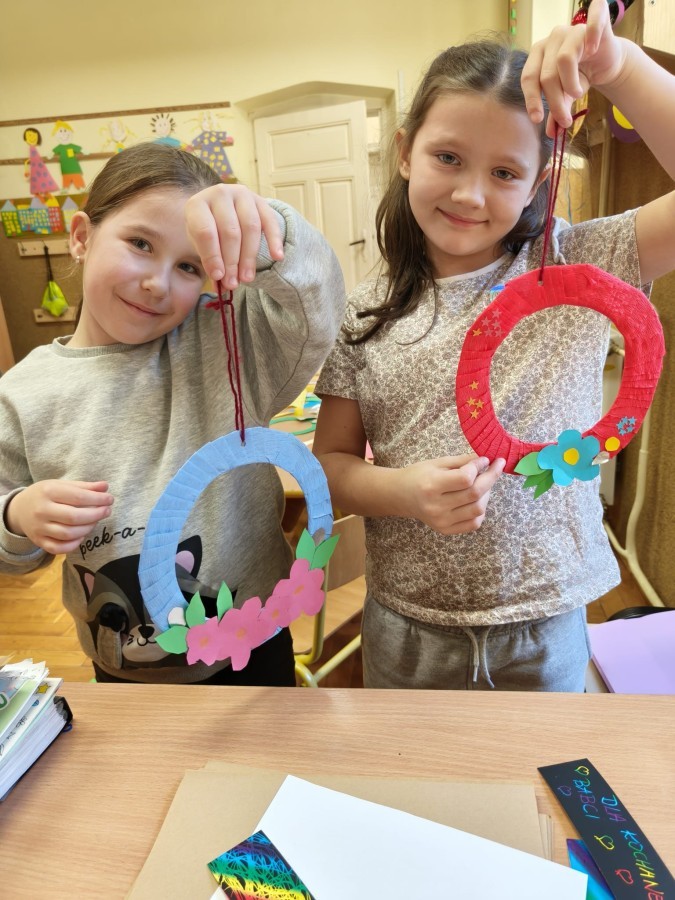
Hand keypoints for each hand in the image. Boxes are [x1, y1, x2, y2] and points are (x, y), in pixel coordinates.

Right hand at [5, 481, 113, 554]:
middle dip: (96, 515)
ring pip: (68, 534)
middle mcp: (42, 511)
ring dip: (88, 528)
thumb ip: (84, 487)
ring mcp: (39, 528)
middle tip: (107, 511)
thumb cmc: (45, 494)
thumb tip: (105, 487)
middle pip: (74, 517)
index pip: (78, 497)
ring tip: (95, 521)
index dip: (98, 499)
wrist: (19, 509)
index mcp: (48, 492)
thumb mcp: (61, 485)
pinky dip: (74, 544)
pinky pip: (59, 548)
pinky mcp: (39, 541)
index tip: (110, 499)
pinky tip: (82, 535)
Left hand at [184, 183, 284, 287]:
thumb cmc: (208, 229)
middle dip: (232, 261)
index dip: (212, 256)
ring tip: (247, 278)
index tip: (218, 277)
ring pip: (250, 227)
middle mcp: (219, 194)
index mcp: (197, 204)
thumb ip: (209, 260)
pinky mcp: (260, 201)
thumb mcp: (200, 243)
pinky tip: (277, 257)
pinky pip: (270, 221)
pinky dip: (274, 240)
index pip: (206, 232)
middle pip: (230, 231)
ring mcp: (241, 195)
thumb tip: (222, 281)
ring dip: (249, 257)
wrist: (222, 209)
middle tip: (233, 283)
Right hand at [395, 454, 504, 535]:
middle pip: (475, 494)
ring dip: (487, 494)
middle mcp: (436, 506)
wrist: (401, 496)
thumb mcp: (438, 463)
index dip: (479, 467)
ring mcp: (441, 521)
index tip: (485, 460)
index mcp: (431, 485)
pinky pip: (474, 523)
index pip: (466, 478)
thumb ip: (463, 461)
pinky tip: (476, 500)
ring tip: (483, 484)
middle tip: (495, 468)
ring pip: (478, 509)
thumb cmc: (419, 475)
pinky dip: (480, 511)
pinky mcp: (445, 530)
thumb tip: (487, 460)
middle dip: (490, 478)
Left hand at [521, 0, 625, 133]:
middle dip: (555, 102)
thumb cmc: (581, 75)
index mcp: (539, 53)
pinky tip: (593, 50)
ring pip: (564, 59)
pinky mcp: (595, 22)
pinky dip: (592, 34)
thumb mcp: (566, 95)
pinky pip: (592, 20)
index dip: (532, 100)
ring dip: (571, 84)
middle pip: (547, 75)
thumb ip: (557, 111)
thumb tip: (552, 134)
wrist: (606, 61)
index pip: (529, 77)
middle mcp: (552, 39)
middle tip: (565, 120)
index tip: (537, 120)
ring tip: (578, 94)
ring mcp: (572, 29)